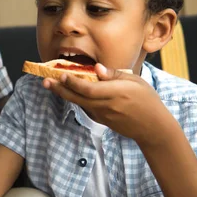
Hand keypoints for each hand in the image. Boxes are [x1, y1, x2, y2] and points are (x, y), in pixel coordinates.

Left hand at [43, 64, 179, 146]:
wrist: (152, 128)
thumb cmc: (146, 100)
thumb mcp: (135, 81)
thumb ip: (114, 75)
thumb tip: (97, 68)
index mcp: (115, 93)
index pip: (89, 89)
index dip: (73, 82)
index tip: (62, 74)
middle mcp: (106, 105)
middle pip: (78, 97)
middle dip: (60, 89)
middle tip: (45, 81)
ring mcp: (102, 115)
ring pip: (78, 103)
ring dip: (63, 94)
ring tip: (49, 84)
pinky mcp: (101, 120)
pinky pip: (85, 108)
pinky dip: (74, 99)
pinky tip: (66, 92)